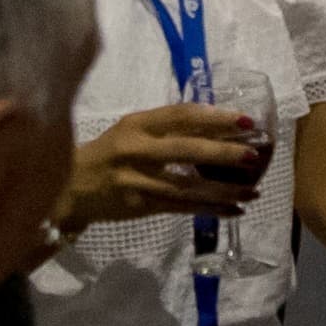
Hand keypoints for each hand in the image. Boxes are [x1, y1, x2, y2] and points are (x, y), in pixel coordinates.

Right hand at [60, 103, 266, 228]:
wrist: (71, 187)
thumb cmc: (108, 153)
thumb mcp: (130, 130)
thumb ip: (165, 127)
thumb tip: (217, 125)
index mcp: (137, 123)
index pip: (181, 115)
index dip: (215, 117)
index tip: (245, 121)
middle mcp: (136, 149)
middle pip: (186, 150)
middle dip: (223, 153)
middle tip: (254, 155)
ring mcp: (138, 180)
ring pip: (188, 186)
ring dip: (224, 190)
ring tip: (253, 191)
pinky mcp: (141, 206)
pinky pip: (182, 208)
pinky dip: (211, 209)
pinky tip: (235, 210)